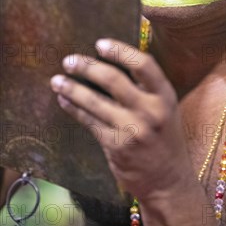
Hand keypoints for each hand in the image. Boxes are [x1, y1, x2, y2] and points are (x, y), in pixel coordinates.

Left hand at [50, 40, 193, 200]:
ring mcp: (132, 129)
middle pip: (113, 80)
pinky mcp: (116, 146)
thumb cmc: (164, 139)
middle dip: (87, 67)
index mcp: (165, 96)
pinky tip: (64, 101)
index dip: (120, 51)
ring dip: (72, 88)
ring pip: (94, 102)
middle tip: (69, 60)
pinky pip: (89, 122)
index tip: (100, 43)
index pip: (144, 64)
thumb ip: (145, 89)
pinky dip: (74, 109)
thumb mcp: (165, 109)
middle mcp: (150, 110)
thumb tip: (111, 64)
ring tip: (57, 80)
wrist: (168, 181)